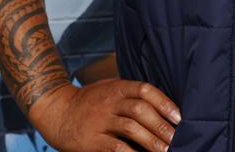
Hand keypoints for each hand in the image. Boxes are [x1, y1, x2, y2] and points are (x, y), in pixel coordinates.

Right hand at [28, 79, 180, 151]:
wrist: (56, 112)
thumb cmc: (88, 103)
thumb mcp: (108, 90)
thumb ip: (130, 95)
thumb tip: (163, 108)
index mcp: (116, 88)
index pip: (144, 90)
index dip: (164, 103)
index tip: (179, 117)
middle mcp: (109, 102)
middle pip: (140, 109)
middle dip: (161, 125)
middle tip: (177, 139)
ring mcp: (100, 120)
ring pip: (131, 128)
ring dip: (152, 141)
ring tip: (166, 151)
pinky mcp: (92, 140)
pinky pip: (116, 147)